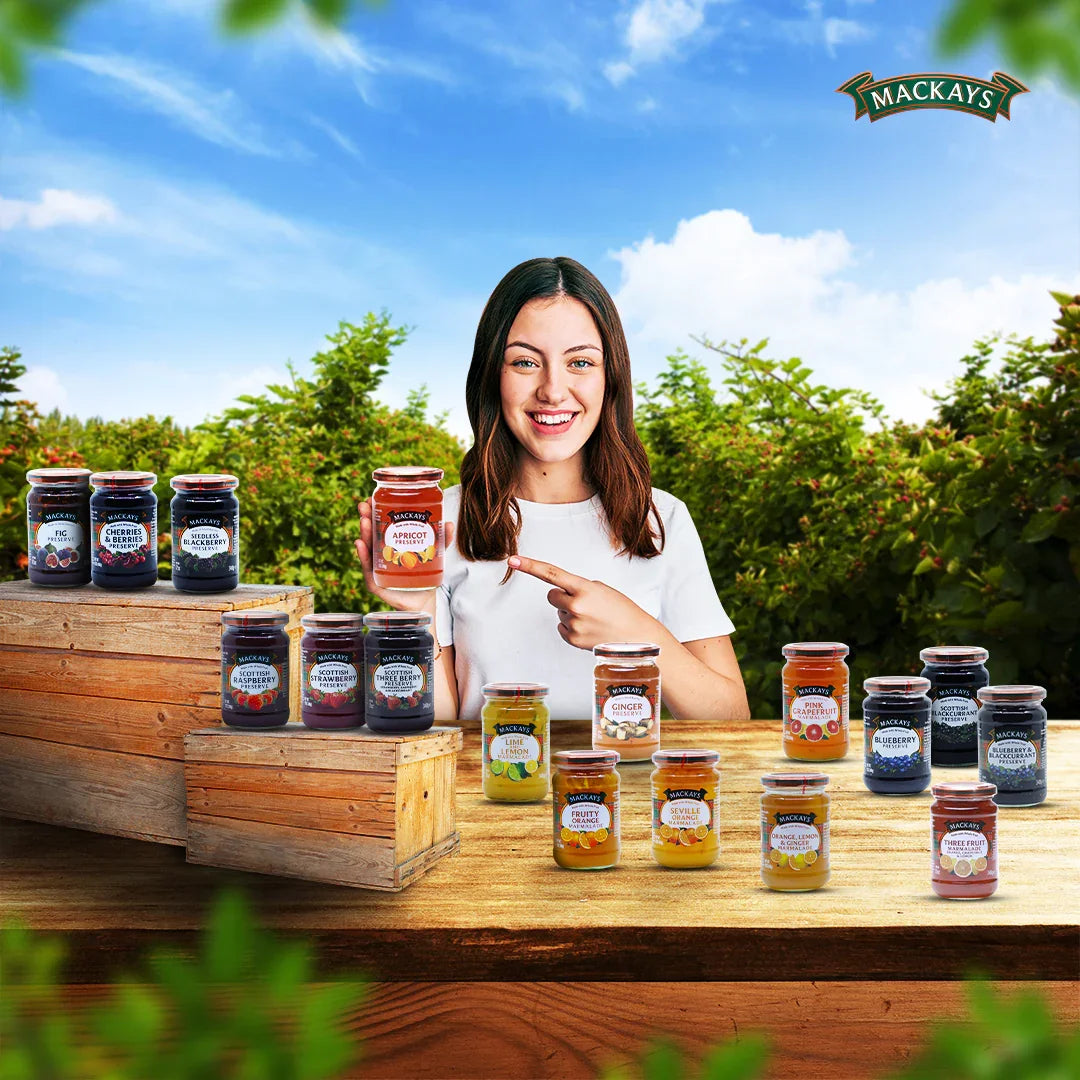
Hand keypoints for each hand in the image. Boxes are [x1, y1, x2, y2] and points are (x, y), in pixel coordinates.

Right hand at [355, 499, 452, 614]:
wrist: (424, 602)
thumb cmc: (425, 576)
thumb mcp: (434, 555)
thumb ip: (442, 541)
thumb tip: (449, 524)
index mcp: (391, 546)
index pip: (380, 525)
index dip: (375, 511)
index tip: (372, 498)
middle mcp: (380, 555)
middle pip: (370, 534)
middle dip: (366, 518)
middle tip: (364, 506)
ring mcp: (376, 569)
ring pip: (367, 549)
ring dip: (364, 533)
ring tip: (364, 521)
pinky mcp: (375, 584)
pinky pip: (367, 569)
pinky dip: (362, 556)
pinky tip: (360, 544)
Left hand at [508, 554, 664, 650]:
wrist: (637, 637)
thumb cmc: (622, 610)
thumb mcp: (602, 590)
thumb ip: (579, 588)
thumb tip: (561, 595)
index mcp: (584, 588)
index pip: (551, 573)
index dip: (530, 566)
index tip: (513, 560)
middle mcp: (576, 606)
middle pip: (551, 596)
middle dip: (562, 597)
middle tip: (584, 603)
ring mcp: (573, 624)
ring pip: (559, 613)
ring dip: (571, 613)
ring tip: (593, 619)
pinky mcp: (572, 639)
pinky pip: (561, 627)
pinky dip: (572, 627)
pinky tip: (589, 628)